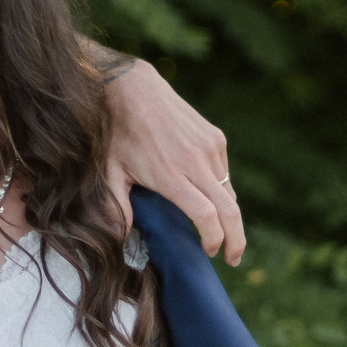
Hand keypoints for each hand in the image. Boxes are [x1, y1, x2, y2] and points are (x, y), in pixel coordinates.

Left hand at [103, 61, 243, 266]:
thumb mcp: (109, 172)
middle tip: (233, 258)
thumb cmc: (117, 133)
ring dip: (227, 214)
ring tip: (217, 228)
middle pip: (230, 209)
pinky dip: (220, 189)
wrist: (132, 88)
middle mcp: (196, 161)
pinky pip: (224, 172)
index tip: (210, 253)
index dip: (214, 240)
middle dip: (236, 239)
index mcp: (171, 174)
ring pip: (229, 192)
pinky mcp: (215, 137)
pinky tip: (206, 195)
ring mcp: (210, 147)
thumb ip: (116, 207)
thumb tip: (121, 239)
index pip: (206, 216)